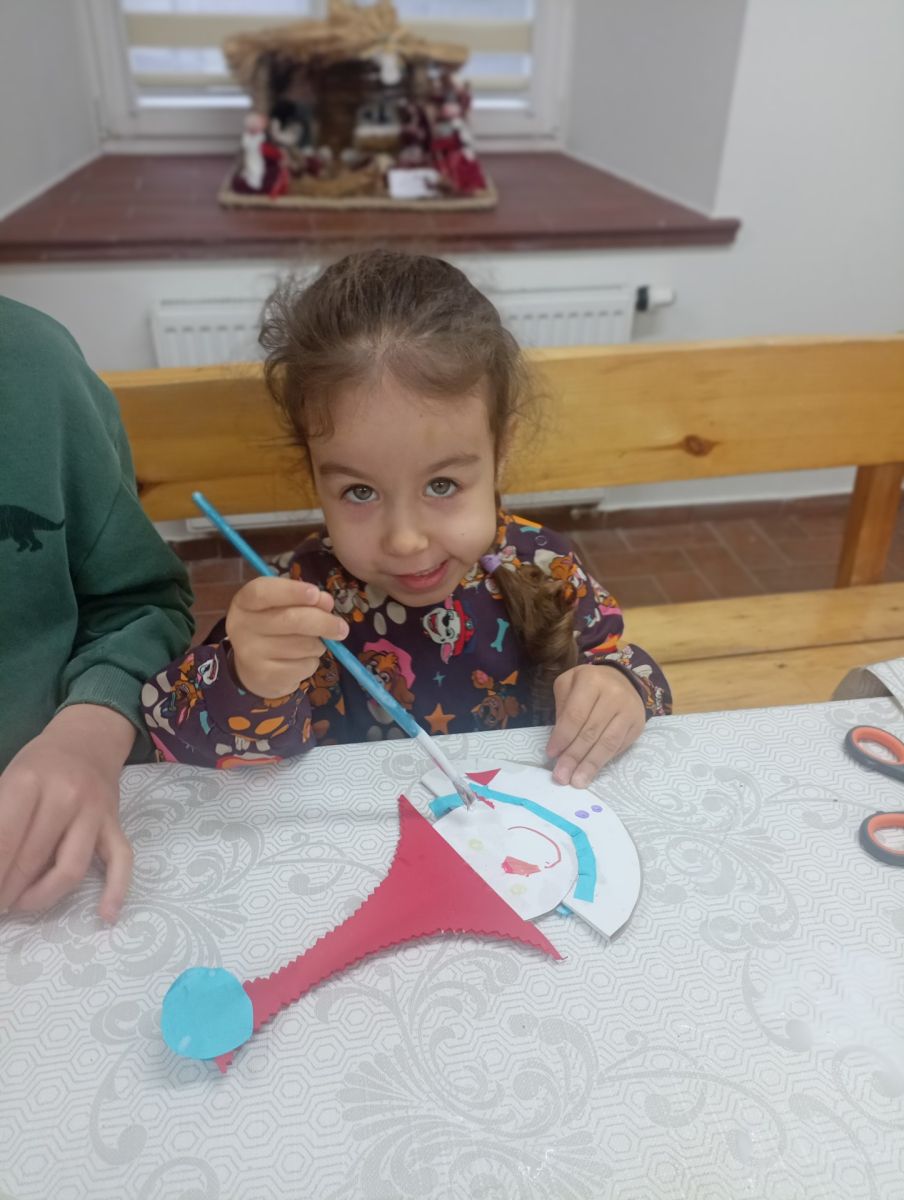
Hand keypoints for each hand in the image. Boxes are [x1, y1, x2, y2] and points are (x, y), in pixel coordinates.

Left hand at [0, 705, 135, 920]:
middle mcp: (65, 796)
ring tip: (20, 904)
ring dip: (40, 897)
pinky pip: (121, 860)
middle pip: (32, 858)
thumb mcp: (6, 780)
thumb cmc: (38, 766)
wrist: (87, 741)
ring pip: (70, 868)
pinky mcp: (115, 825)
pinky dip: (116, 890)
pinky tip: (107, 915)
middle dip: (6, 889)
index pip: (3, 840)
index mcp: (29, 781)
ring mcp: (95, 812)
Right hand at [226, 577, 348, 699]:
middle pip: (290, 620)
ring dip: (318, 644)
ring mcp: (251, 654)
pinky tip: (301, 660)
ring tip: (311, 644)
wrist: (250, 668)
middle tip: (343, 628)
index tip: (316, 593)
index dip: (291, 592)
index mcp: (245, 602)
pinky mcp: (265, 677)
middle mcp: (242, 627)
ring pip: (303, 645)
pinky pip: (304, 666)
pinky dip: (312, 662)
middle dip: (323, 622)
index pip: (264, 592)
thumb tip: (327, 602)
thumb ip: (304, 599)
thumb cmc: (270, 628)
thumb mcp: (281, 606)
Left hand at [546, 664, 645, 787]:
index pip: (575, 715)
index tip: (551, 755)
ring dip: (591, 765)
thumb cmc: (587, 685)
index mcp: (591, 681)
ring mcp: (629, 710)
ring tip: (577, 781)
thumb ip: (562, 710)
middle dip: (574, 757)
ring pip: (608, 742)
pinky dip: (604, 761)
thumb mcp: (567, 685)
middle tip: (562, 777)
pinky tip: (592, 772)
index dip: (563, 737)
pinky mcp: (638, 725)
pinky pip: (620, 747)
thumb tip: (559, 745)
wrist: (621, 680)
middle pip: (591, 732)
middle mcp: (613, 694)